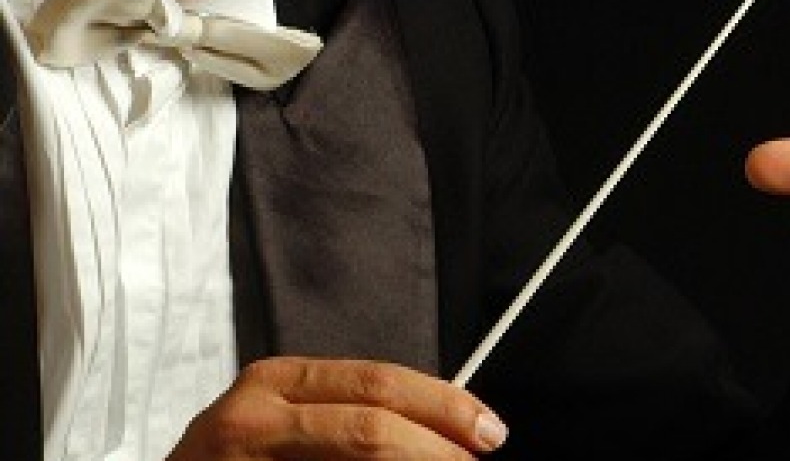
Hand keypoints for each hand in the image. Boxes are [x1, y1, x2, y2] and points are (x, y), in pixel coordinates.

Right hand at [167, 356, 507, 459]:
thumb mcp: (286, 421)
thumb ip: (350, 416)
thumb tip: (442, 431)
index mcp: (277, 381)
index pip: (379, 383)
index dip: (443, 406)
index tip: (488, 429)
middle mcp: (255, 415)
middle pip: (371, 424)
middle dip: (439, 448)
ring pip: (356, 460)